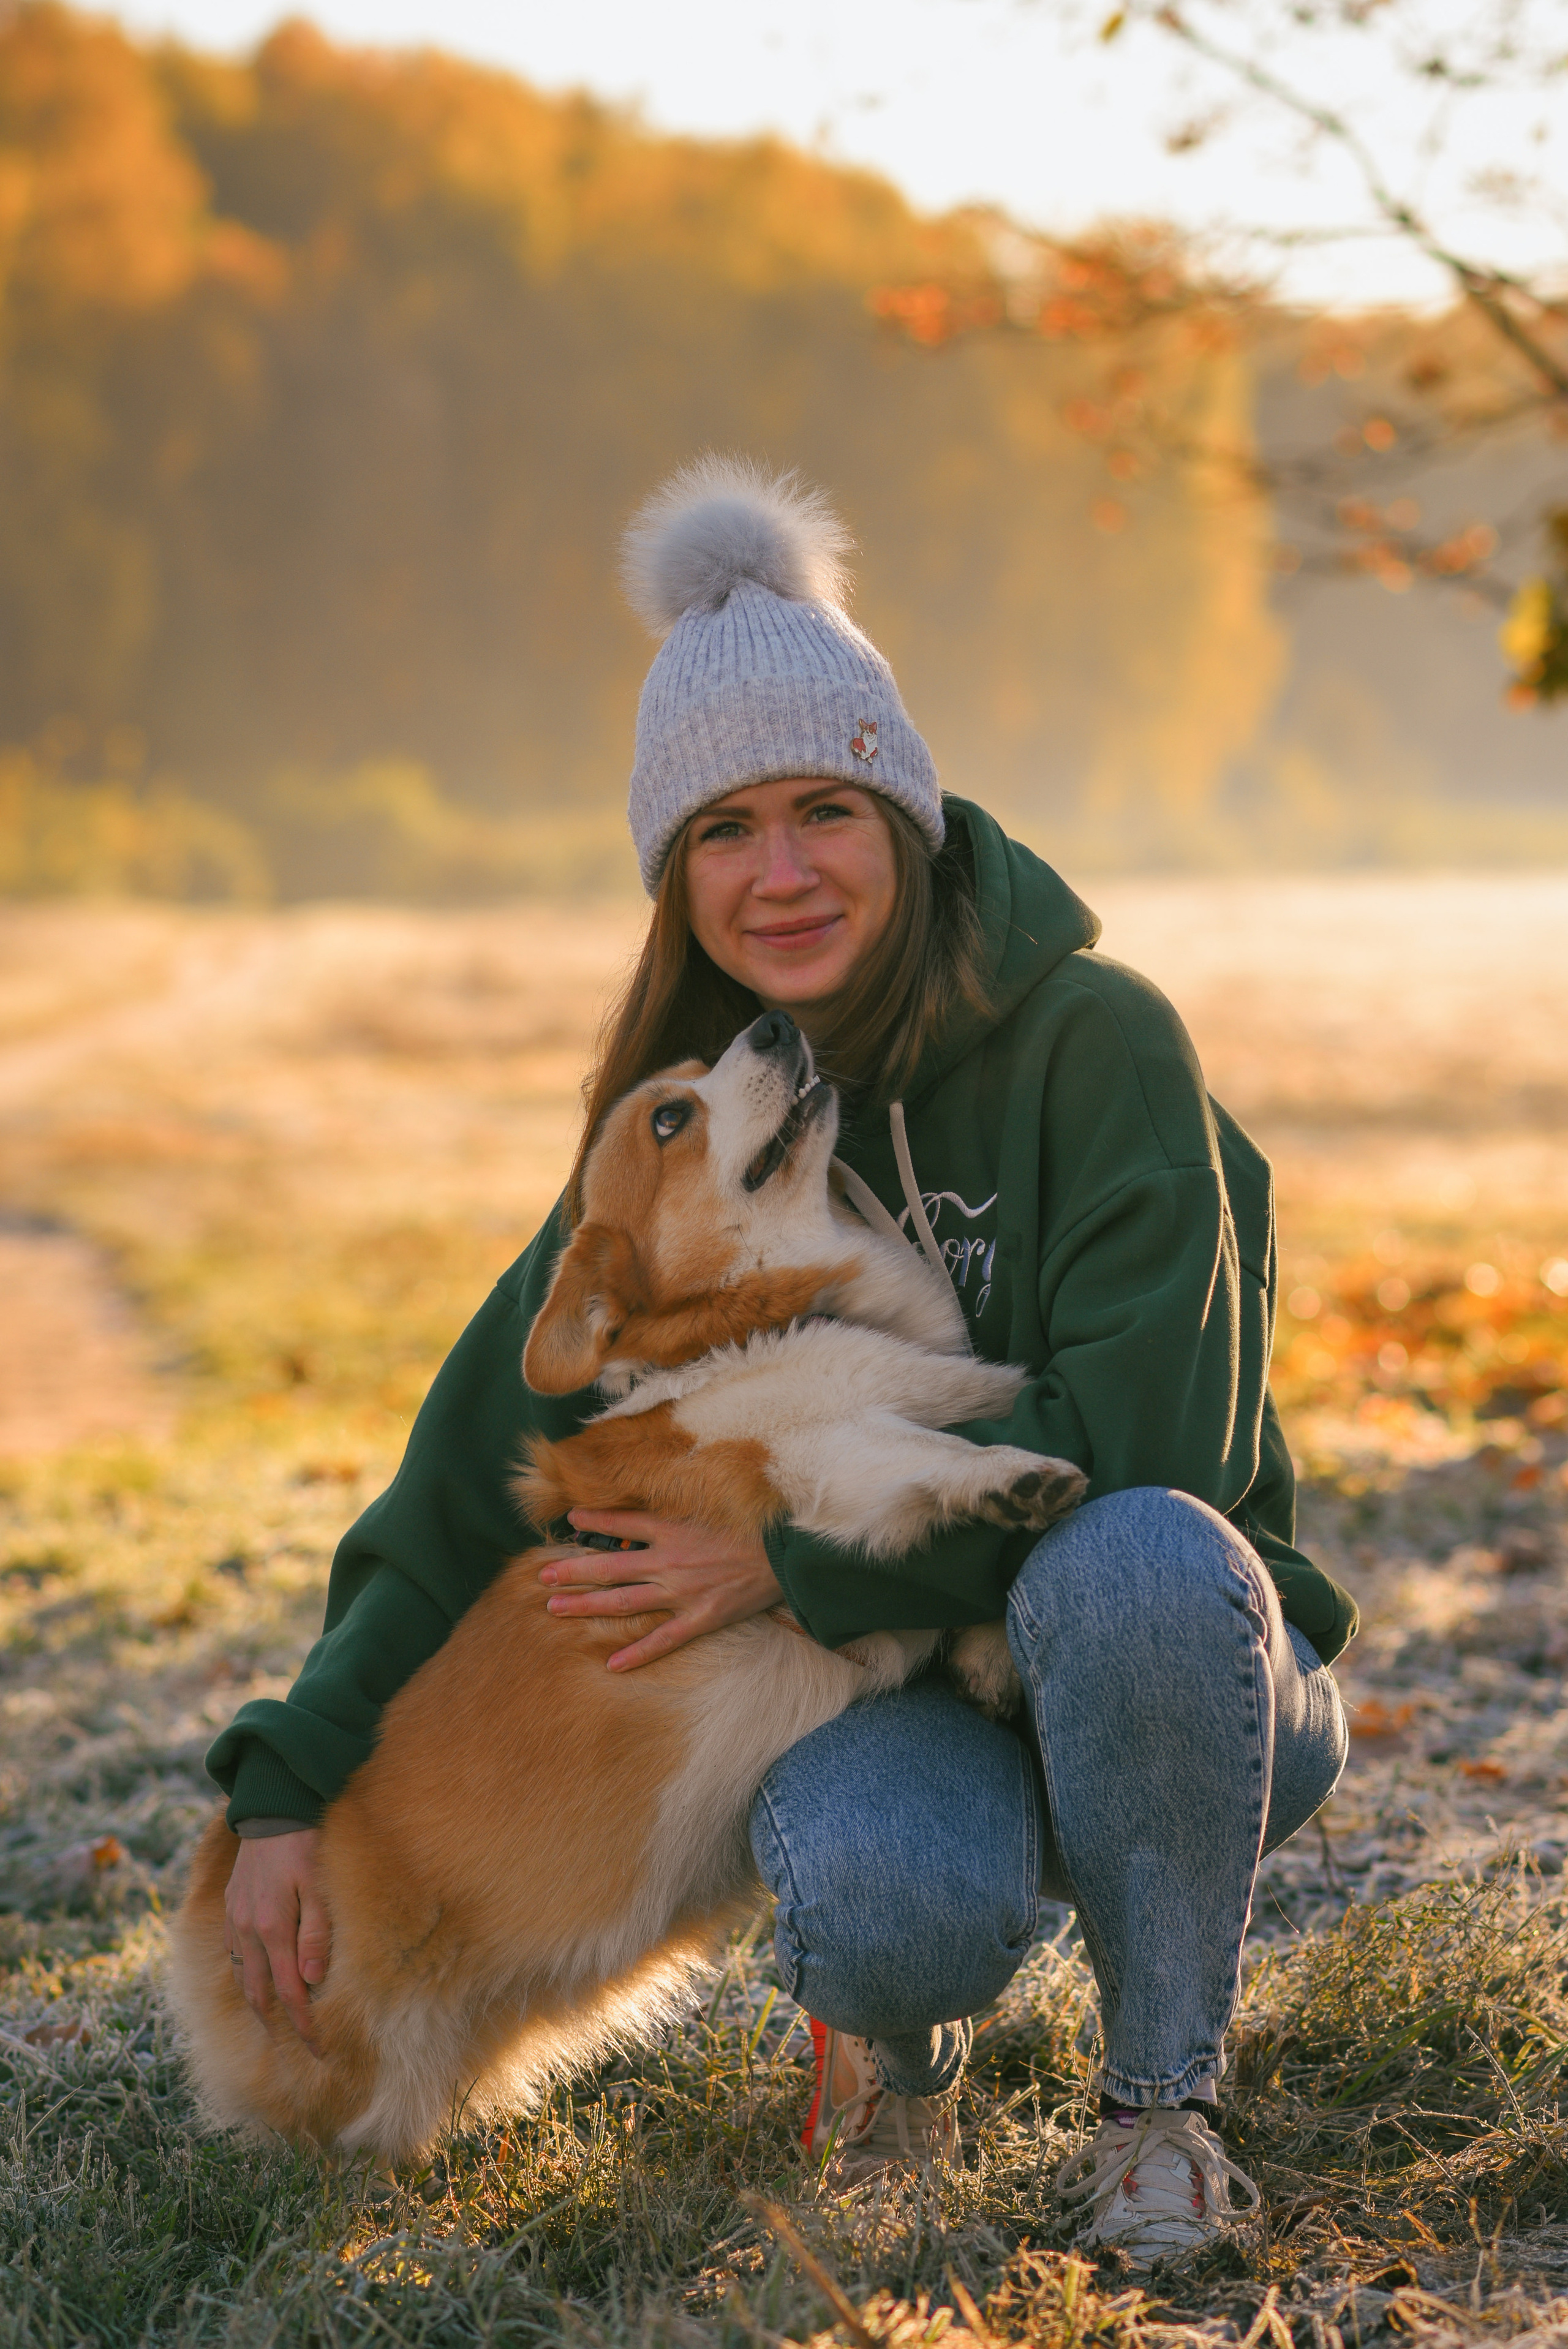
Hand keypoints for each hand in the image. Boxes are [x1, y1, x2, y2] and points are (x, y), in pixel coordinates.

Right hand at [224, 1829, 329, 2049]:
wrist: (273, 1807)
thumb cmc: (305, 1844)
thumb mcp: (319, 1886)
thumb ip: (315, 1934)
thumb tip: (310, 1981)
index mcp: (273, 1929)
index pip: (289, 1992)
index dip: (303, 2025)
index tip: (319, 2049)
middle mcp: (247, 1930)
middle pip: (260, 1994)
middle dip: (279, 2024)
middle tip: (299, 2047)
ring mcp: (235, 1919)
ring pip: (244, 1976)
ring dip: (259, 2003)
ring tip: (277, 2024)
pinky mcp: (231, 1907)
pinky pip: (234, 1953)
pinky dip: (247, 1974)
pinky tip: (259, 1979)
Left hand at [539, 1513, 783, 1670]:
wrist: (788, 1552)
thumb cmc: (753, 1526)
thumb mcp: (712, 1507)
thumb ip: (679, 1511)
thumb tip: (650, 1510)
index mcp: (672, 1528)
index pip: (621, 1524)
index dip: (593, 1522)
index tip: (570, 1521)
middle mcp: (669, 1560)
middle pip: (610, 1566)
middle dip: (573, 1571)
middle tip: (542, 1577)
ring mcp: (682, 1592)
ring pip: (624, 1601)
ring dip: (587, 1605)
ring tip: (554, 1608)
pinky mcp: (701, 1617)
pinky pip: (663, 1640)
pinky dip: (637, 1653)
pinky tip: (611, 1664)